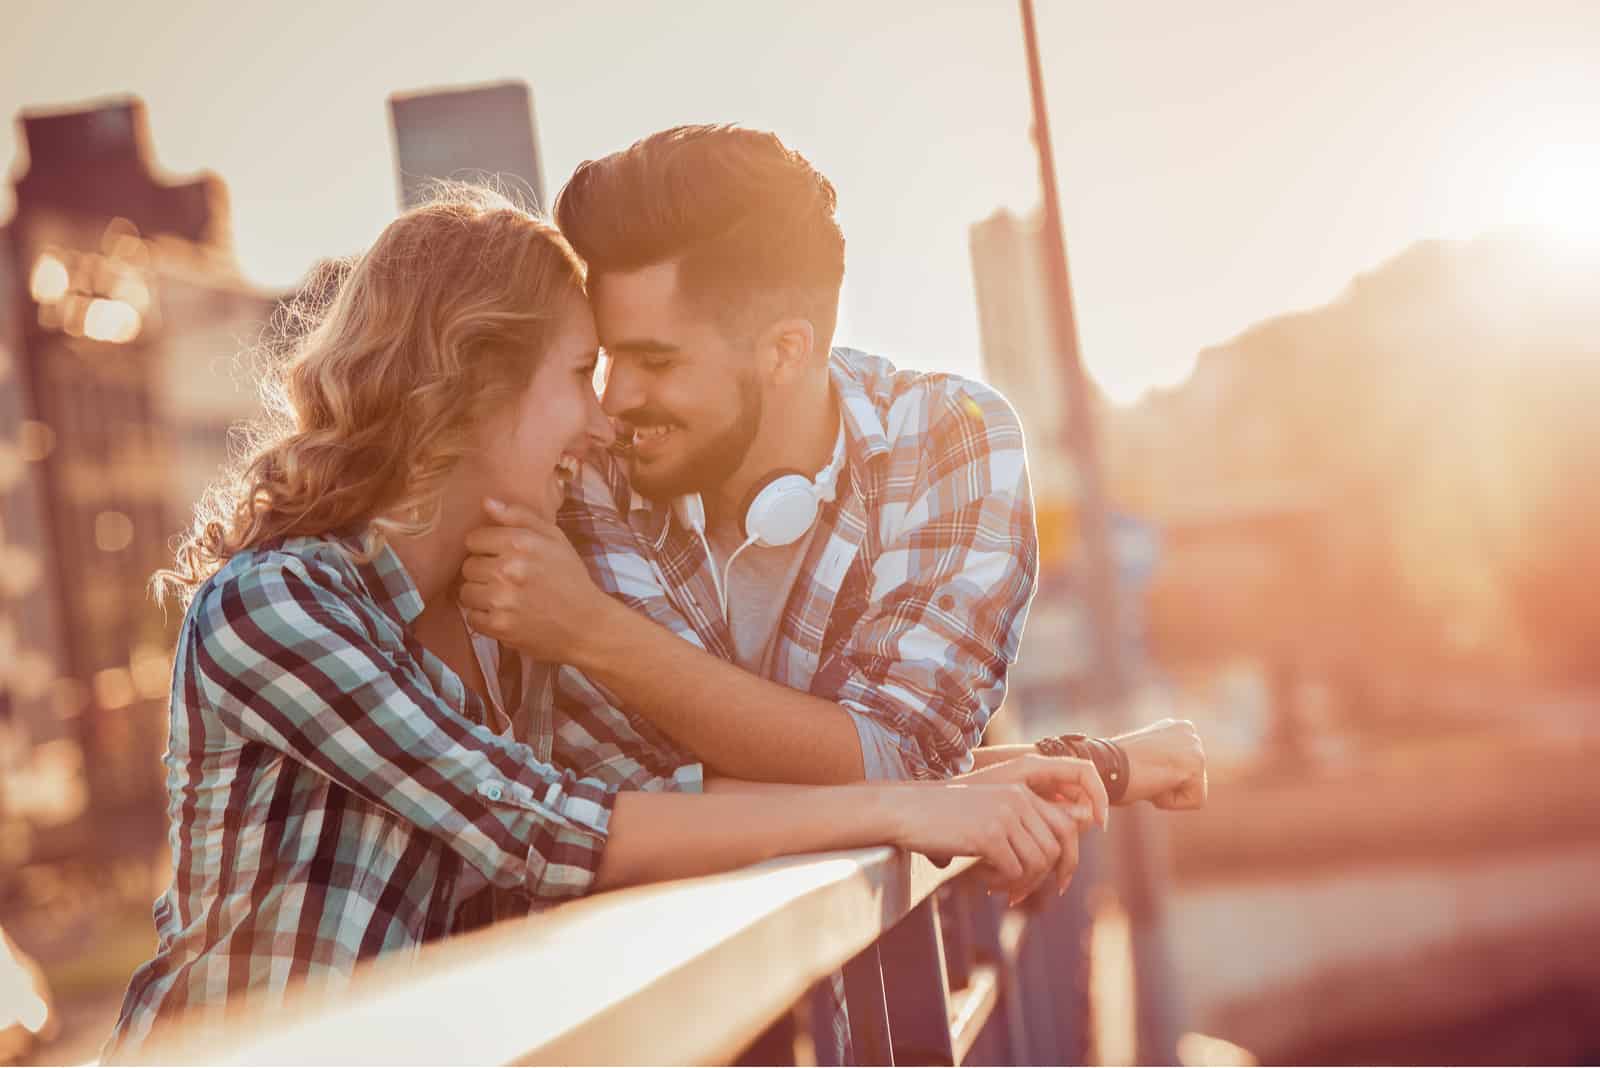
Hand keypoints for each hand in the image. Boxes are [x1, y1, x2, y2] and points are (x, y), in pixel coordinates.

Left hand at [459, 498, 607, 659]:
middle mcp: (508, 570)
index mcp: (520, 543)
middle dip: (483, 571)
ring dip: (481, 594)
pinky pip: (472, 617)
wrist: (586, 624)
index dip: (485, 547)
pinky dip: (484, 617)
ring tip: (504, 596)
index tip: (500, 556)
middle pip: (468, 566)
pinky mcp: (499, 626)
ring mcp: (502, 600)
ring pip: (466, 592)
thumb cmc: (570, 577)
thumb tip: (485, 502)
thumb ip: (519, 516)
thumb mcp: (554, 538)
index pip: (473, 539)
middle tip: (505, 578)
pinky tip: (504, 614)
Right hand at [888, 756, 1107, 903]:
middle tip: (1017, 895)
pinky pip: (1013, 872)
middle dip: (1042, 880)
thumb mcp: (987, 815)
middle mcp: (1019, 799)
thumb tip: (1051, 862)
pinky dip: (1000, 883)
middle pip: (1056, 850)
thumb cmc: (944, 818)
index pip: (1066, 828)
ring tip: (994, 886)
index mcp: (1022, 792)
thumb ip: (1019, 828)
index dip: (1069, 860)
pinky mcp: (989, 835)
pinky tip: (980, 879)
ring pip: (1037, 865)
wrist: (906, 810)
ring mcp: (1005, 816)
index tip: (1060, 884)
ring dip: (1018, 884)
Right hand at [1112, 717, 1206, 809]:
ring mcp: (1195, 746)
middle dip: (1168, 785)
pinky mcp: (1195, 765)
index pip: (1185, 769)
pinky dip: (1170, 802)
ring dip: (1167, 794)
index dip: (1161, 778)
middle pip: (1193, 780)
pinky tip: (1152, 785)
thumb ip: (1163, 757)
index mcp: (1177, 727)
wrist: (1105, 767)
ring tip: (1147, 778)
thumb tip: (1170, 773)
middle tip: (1143, 774)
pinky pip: (1194, 801)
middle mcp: (1189, 731)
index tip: (1141, 769)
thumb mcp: (1145, 756)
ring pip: (1194, 792)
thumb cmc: (1115, 768)